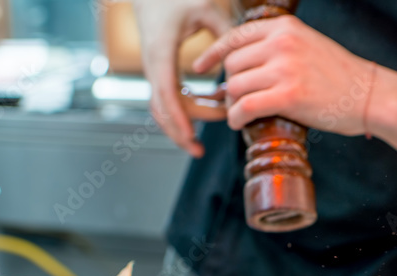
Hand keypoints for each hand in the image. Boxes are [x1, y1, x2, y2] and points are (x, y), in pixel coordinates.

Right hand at [133, 0, 230, 156]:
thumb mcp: (206, 9)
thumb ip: (225, 34)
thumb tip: (242, 61)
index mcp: (161, 52)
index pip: (167, 93)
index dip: (179, 117)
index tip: (191, 136)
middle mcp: (153, 66)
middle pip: (163, 109)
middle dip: (181, 131)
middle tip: (208, 141)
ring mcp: (155, 71)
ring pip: (162, 109)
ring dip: (182, 126)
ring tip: (208, 134)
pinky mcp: (160, 72)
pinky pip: (169, 100)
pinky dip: (188, 109)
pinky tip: (213, 104)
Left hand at [193, 15, 376, 133]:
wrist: (370, 95)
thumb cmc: (342, 78)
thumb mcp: (309, 46)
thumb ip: (280, 48)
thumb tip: (246, 64)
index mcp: (285, 29)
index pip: (235, 36)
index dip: (213, 53)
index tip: (201, 66)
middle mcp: (281, 44)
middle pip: (232, 64)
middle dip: (228, 85)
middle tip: (235, 101)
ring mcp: (284, 69)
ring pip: (234, 86)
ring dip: (231, 104)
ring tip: (239, 114)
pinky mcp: (287, 96)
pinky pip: (245, 106)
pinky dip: (236, 117)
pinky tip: (239, 123)